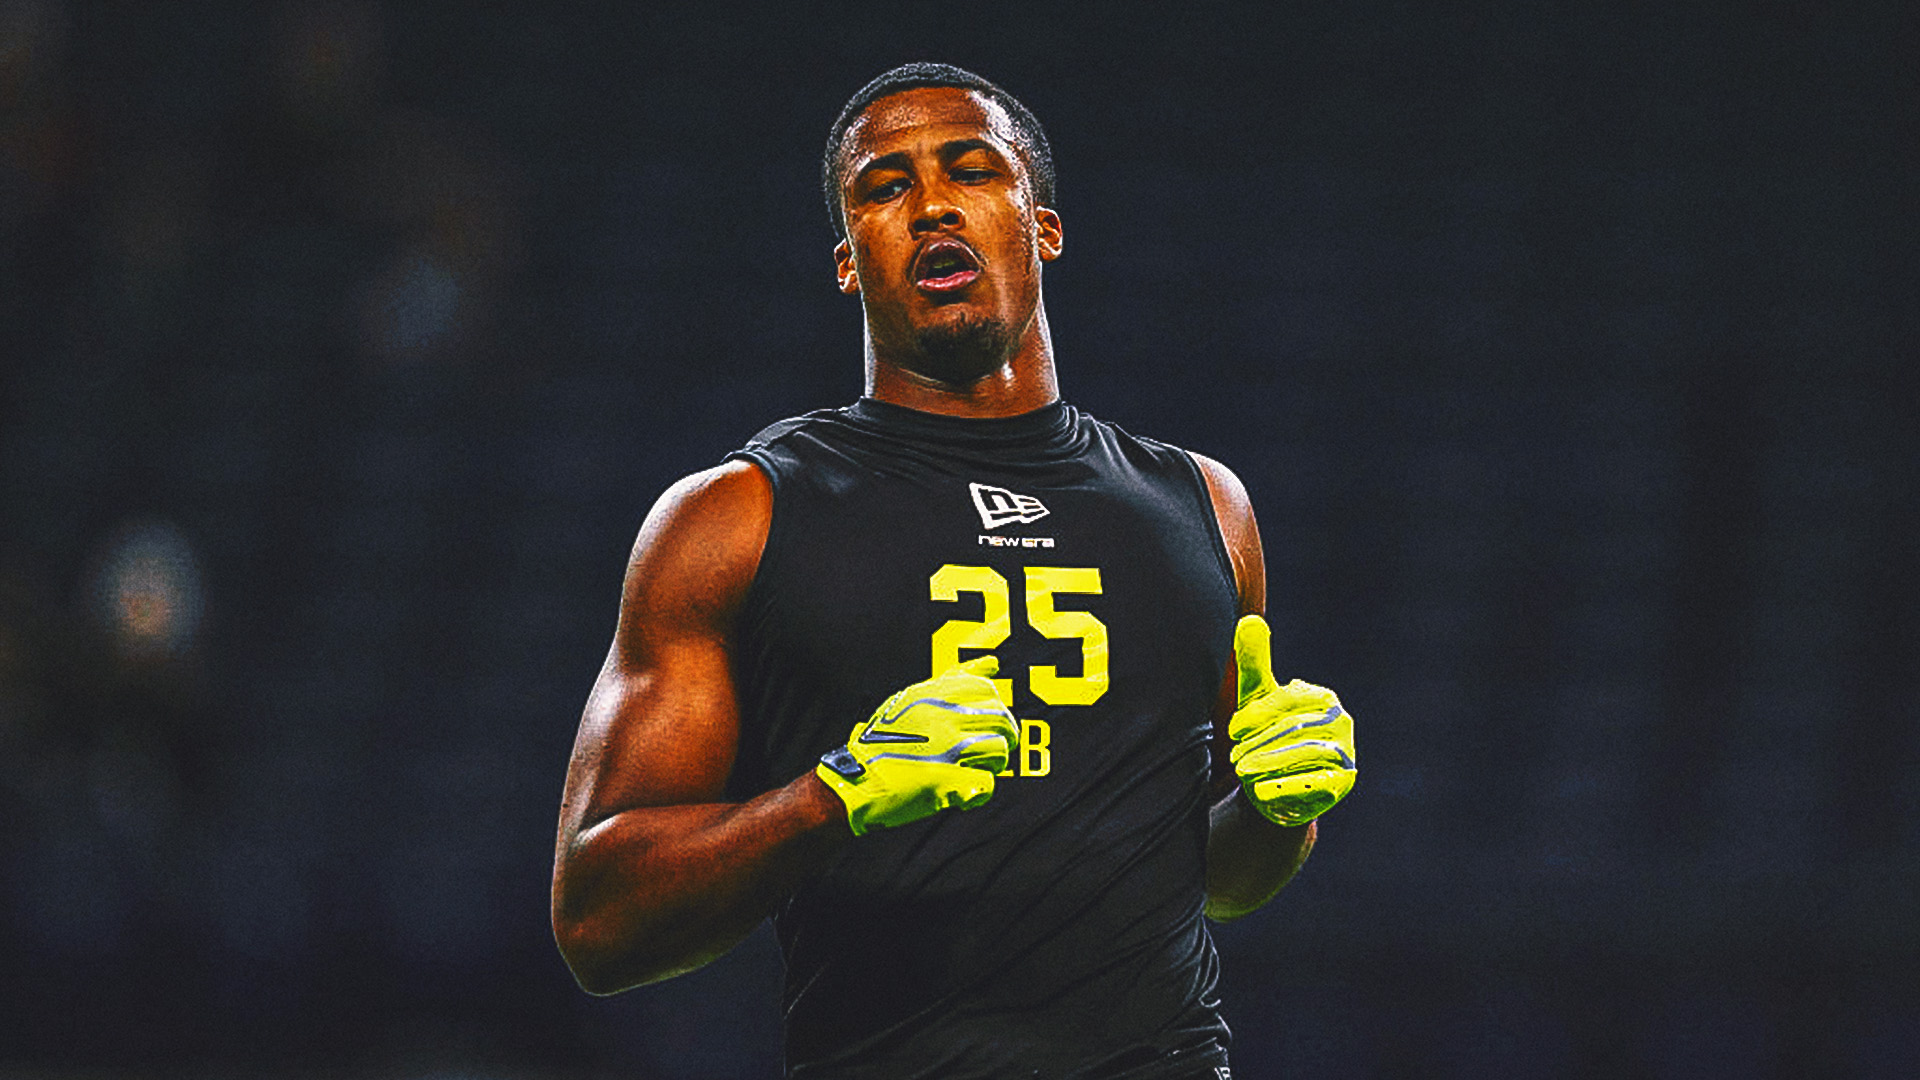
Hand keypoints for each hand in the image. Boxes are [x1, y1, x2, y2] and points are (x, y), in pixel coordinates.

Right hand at [815, 656, 1019, 836]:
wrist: (856, 780)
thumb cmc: (885, 739)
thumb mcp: (913, 698)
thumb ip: (953, 680)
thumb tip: (994, 663)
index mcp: (932, 695)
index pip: (986, 690)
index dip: (994, 708)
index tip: (984, 722)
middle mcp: (942, 717)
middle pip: (1000, 720)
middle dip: (1004, 737)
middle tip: (990, 750)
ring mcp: (945, 748)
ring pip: (999, 750)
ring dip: (994, 763)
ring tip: (976, 769)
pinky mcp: (946, 781)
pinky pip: (987, 783)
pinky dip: (980, 791)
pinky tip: (964, 792)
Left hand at [1228, 614, 1357, 826]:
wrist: (1279, 786)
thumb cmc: (1268, 734)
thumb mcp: (1258, 698)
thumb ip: (1254, 662)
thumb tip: (1249, 620)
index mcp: (1322, 698)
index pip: (1288, 700)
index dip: (1257, 714)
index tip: (1232, 730)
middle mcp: (1340, 723)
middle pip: (1295, 728)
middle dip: (1260, 742)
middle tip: (1233, 757)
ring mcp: (1346, 753)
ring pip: (1304, 754)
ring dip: (1269, 763)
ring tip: (1243, 771)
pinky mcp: (1343, 783)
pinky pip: (1315, 783)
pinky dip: (1286, 787)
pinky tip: (1261, 791)